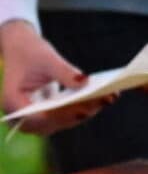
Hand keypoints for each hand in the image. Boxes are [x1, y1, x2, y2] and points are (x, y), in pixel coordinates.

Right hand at [0, 19, 113, 134]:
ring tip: (109, 97)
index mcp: (13, 102)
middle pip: (56, 122)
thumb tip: (84, 81)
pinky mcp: (49, 116)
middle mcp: (22, 117)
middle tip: (105, 99)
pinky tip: (105, 96)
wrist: (22, 51)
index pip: (40, 116)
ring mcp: (35, 119)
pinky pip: (69, 115)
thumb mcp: (45, 58)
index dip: (63, 114)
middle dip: (82, 111)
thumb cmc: (29, 53)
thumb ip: (63, 72)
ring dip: (88, 110)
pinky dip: (86, 106)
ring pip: (66, 121)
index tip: (85, 108)